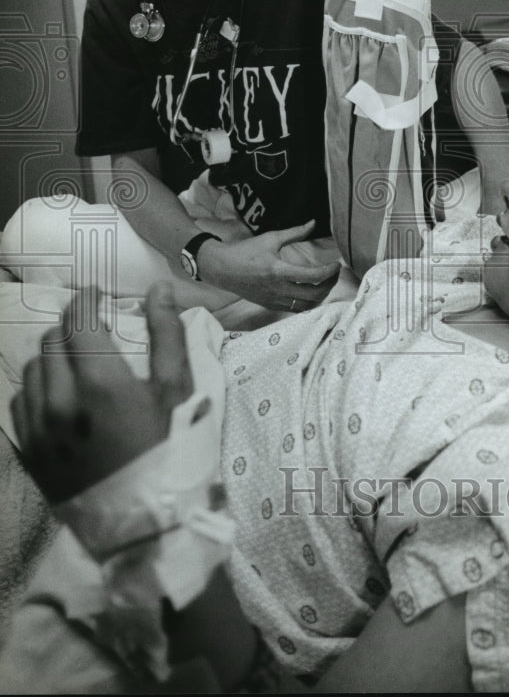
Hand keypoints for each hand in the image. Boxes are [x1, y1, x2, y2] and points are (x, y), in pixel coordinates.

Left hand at [11, 283, 192, 504]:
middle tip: (96, 330)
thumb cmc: (173, 454)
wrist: (149, 527)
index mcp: (101, 383)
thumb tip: (160, 289)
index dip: (88, 299)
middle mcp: (61, 402)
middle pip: (53, 340)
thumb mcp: (179, 392)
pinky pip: (21, 403)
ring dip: (54, 355)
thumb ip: (167, 335)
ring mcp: (40, 430)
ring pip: (32, 369)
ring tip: (79, 362)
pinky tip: (61, 394)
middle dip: (74, 326)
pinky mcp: (31, 452)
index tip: (99, 296)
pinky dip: (38, 388)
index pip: (79, 319)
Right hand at [197, 220, 340, 310]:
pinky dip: (308, 302)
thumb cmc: (245, 251)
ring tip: (325, 283)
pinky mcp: (270, 305)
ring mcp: (274, 300)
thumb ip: (294, 232)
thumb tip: (313, 223)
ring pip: (307, 305)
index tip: (336, 265)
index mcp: (278, 271)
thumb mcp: (270, 238)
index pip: (313, 276)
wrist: (221, 268)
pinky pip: (296, 309)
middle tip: (334, 274)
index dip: (330, 272)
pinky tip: (311, 291)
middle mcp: (278, 289)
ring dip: (321, 295)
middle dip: (329, 285)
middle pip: (314, 294)